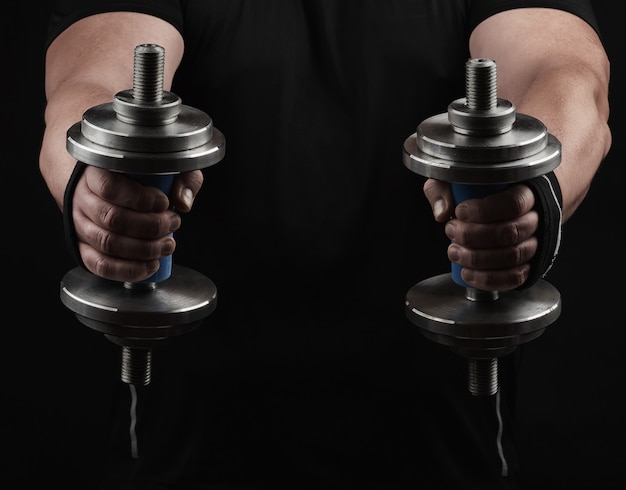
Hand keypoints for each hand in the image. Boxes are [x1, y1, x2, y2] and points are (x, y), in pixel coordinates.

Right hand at [70, 166, 202, 281]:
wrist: (103, 187)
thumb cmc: (137, 177)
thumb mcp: (165, 165)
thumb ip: (181, 177)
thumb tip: (183, 202)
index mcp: (96, 173)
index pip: (110, 187)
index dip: (140, 199)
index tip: (164, 203)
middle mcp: (83, 200)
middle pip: (113, 218)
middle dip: (151, 227)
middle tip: (173, 224)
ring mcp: (80, 226)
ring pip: (108, 243)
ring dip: (144, 250)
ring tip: (167, 245)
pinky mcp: (84, 248)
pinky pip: (100, 265)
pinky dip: (128, 270)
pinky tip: (150, 266)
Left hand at [423, 178, 538, 290]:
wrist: (509, 207)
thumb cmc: (482, 191)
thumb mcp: (458, 178)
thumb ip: (444, 188)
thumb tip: (442, 212)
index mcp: (526, 192)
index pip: (513, 203)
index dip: (484, 211)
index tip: (460, 211)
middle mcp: (536, 219)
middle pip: (509, 232)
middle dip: (473, 236)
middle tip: (452, 231)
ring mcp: (535, 244)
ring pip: (512, 257)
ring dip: (477, 259)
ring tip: (454, 251)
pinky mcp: (528, 265)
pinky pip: (514, 278)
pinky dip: (489, 279)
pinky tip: (468, 273)